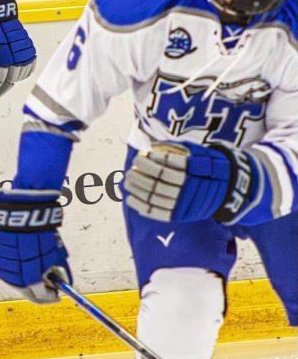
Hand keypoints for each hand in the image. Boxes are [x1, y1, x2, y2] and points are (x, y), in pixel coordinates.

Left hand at [0, 0, 36, 97]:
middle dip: (6, 85)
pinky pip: (31, 63)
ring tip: (9, 80)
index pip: (1, 80)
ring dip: (16, 78)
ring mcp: (22, 51)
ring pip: (23, 73)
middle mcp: (13, 56)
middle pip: (13, 78)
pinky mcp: (28, 46)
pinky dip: (26, 70)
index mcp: (0, 59)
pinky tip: (21, 72)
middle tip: (1, 88)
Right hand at [0, 187, 69, 303]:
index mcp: (32, 278)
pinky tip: (24, 261)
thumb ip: (61, 272)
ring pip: (17, 283)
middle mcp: (16, 278)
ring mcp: (4, 270)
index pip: (43, 296)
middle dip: (40, 290)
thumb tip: (65, 283)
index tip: (58, 294)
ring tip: (36, 267)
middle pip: (28, 292)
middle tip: (49, 284)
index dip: (52, 296)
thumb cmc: (41, 233)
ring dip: (27, 280)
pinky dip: (17, 271)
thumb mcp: (57, 253)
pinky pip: (7, 272)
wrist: (19, 215)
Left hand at [123, 141, 256, 223]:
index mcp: (197, 170)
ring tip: (127, 181)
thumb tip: (152, 143)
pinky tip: (131, 199)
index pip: (171, 164)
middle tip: (132, 166)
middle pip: (161, 180)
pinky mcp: (181, 215)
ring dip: (139, 188)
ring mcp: (186, 203)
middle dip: (143, 172)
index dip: (155, 159)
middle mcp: (191, 187)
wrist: (231, 192)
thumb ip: (180, 149)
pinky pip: (159, 212)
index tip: (143, 153)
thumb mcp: (203, 154)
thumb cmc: (211, 168)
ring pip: (157, 196)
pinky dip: (143, 206)